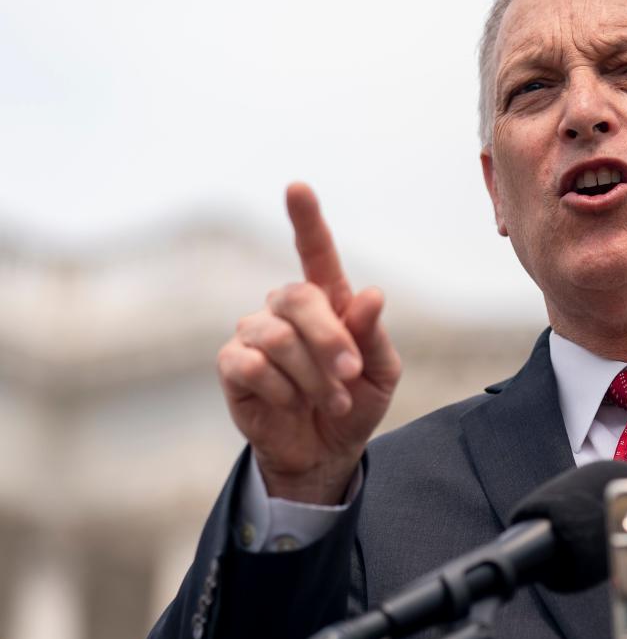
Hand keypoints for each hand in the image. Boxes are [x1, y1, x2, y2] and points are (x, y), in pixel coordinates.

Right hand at [216, 183, 401, 503]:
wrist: (326, 450)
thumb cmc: (356, 400)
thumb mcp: (381, 372)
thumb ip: (374, 335)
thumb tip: (371, 294)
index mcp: (328, 300)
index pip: (315, 252)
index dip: (306, 219)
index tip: (297, 188)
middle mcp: (286, 308)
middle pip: (298, 297)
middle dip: (329, 339)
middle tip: (350, 374)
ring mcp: (255, 333)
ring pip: (277, 338)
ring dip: (311, 376)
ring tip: (330, 399)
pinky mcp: (232, 365)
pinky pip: (251, 365)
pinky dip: (281, 390)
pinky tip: (290, 403)